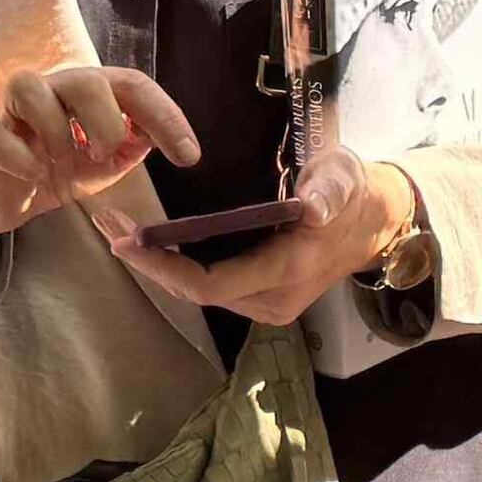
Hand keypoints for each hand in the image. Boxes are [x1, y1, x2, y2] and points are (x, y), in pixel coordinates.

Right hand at [0, 64, 196, 240]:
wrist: (9, 195)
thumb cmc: (61, 167)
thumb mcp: (109, 162)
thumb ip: (135, 144)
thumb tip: (164, 136)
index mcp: (91, 94)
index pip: (133, 86)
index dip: (165, 116)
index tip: (188, 156)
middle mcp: (53, 91)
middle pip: (83, 77)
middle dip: (104, 120)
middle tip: (104, 155)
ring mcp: (13, 112)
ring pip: (27, 86)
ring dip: (55, 129)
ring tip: (64, 161)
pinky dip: (18, 157)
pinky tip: (33, 175)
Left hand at [113, 142, 415, 325]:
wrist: (373, 223)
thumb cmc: (352, 192)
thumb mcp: (344, 177)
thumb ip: (330, 189)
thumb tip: (315, 206)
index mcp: (289, 270)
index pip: (212, 284)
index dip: (165, 268)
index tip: (129, 241)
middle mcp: (272, 299)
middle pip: (195, 292)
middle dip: (149, 264)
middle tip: (108, 226)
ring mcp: (264, 304)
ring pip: (198, 293)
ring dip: (158, 266)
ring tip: (119, 230)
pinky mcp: (257, 297)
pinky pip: (208, 286)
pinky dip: (177, 267)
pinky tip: (152, 242)